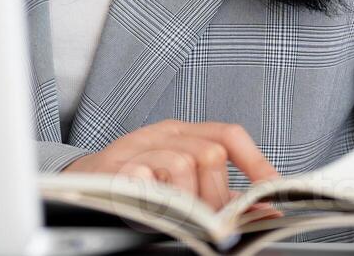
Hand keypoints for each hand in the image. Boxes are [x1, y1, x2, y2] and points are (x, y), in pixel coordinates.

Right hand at [62, 120, 279, 209]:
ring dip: (186, 199)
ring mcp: (136, 148)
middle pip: (210, 153)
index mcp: (182, 133)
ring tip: (174, 215)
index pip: (228, 134)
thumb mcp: (183, 183)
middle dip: (215, 195)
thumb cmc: (140, 184)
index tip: (272, 193)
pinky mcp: (114, 168)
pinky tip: (154, 208)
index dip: (256, 162)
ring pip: (183, 163)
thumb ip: (223, 194)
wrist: (82, 185)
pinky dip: (159, 198)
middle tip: (205, 219)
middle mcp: (160, 134)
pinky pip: (148, 178)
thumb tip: (268, 210)